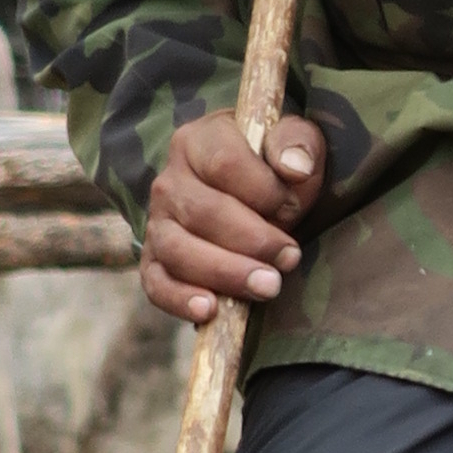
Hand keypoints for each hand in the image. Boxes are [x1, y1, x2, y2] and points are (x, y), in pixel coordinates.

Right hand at [142, 107, 325, 322]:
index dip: (264, 190)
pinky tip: (209, 312)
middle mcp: (169, 182)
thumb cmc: (274, 169)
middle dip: (251, 240)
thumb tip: (294, 168)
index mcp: (198, 141)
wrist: (252, 198)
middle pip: (202, 213)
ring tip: (267, 287)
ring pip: (178, 251)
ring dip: (225, 273)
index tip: (295, 207)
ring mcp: (158, 224)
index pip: (225, 164)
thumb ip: (297, 143)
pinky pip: (157, 285)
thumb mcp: (294, 143)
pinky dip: (179, 300)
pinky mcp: (155, 263)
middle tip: (290, 258)